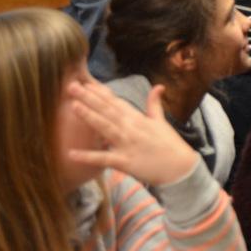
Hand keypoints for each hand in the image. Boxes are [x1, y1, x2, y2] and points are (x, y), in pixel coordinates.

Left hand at [67, 81, 198, 187]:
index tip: (85, 82)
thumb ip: (155, 104)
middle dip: (89, 98)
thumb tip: (158, 86)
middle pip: (107, 110)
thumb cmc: (170, 145)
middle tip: (71, 86)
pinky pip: (104, 159)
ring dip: (89, 116)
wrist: (180, 168)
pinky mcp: (125, 162)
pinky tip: (71, 153)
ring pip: (105, 128)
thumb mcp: (162, 121)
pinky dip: (88, 156)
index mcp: (138, 118)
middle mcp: (131, 128)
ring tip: (73, 106)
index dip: (100, 92)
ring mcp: (127, 144)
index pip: (116, 102)